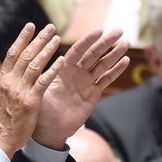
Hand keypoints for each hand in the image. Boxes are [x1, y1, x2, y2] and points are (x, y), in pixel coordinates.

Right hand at [0, 23, 64, 158]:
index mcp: (0, 79)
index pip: (12, 53)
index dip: (22, 39)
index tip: (30, 26)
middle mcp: (10, 82)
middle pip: (26, 55)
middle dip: (38, 39)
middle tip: (49, 27)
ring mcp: (21, 91)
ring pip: (35, 65)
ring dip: (47, 50)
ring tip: (57, 38)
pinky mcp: (31, 102)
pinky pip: (43, 82)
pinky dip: (53, 70)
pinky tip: (61, 61)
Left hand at [32, 28, 129, 149]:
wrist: (49, 130)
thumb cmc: (40, 109)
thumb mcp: (38, 89)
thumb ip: (41, 74)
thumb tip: (34, 57)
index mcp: (62, 70)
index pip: (77, 51)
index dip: (87, 41)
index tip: (98, 30)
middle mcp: (75, 74)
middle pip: (92, 55)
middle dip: (105, 43)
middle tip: (119, 31)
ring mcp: (85, 83)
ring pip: (102, 65)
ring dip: (114, 54)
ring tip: (127, 42)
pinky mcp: (93, 95)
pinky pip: (105, 80)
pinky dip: (116, 71)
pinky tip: (125, 61)